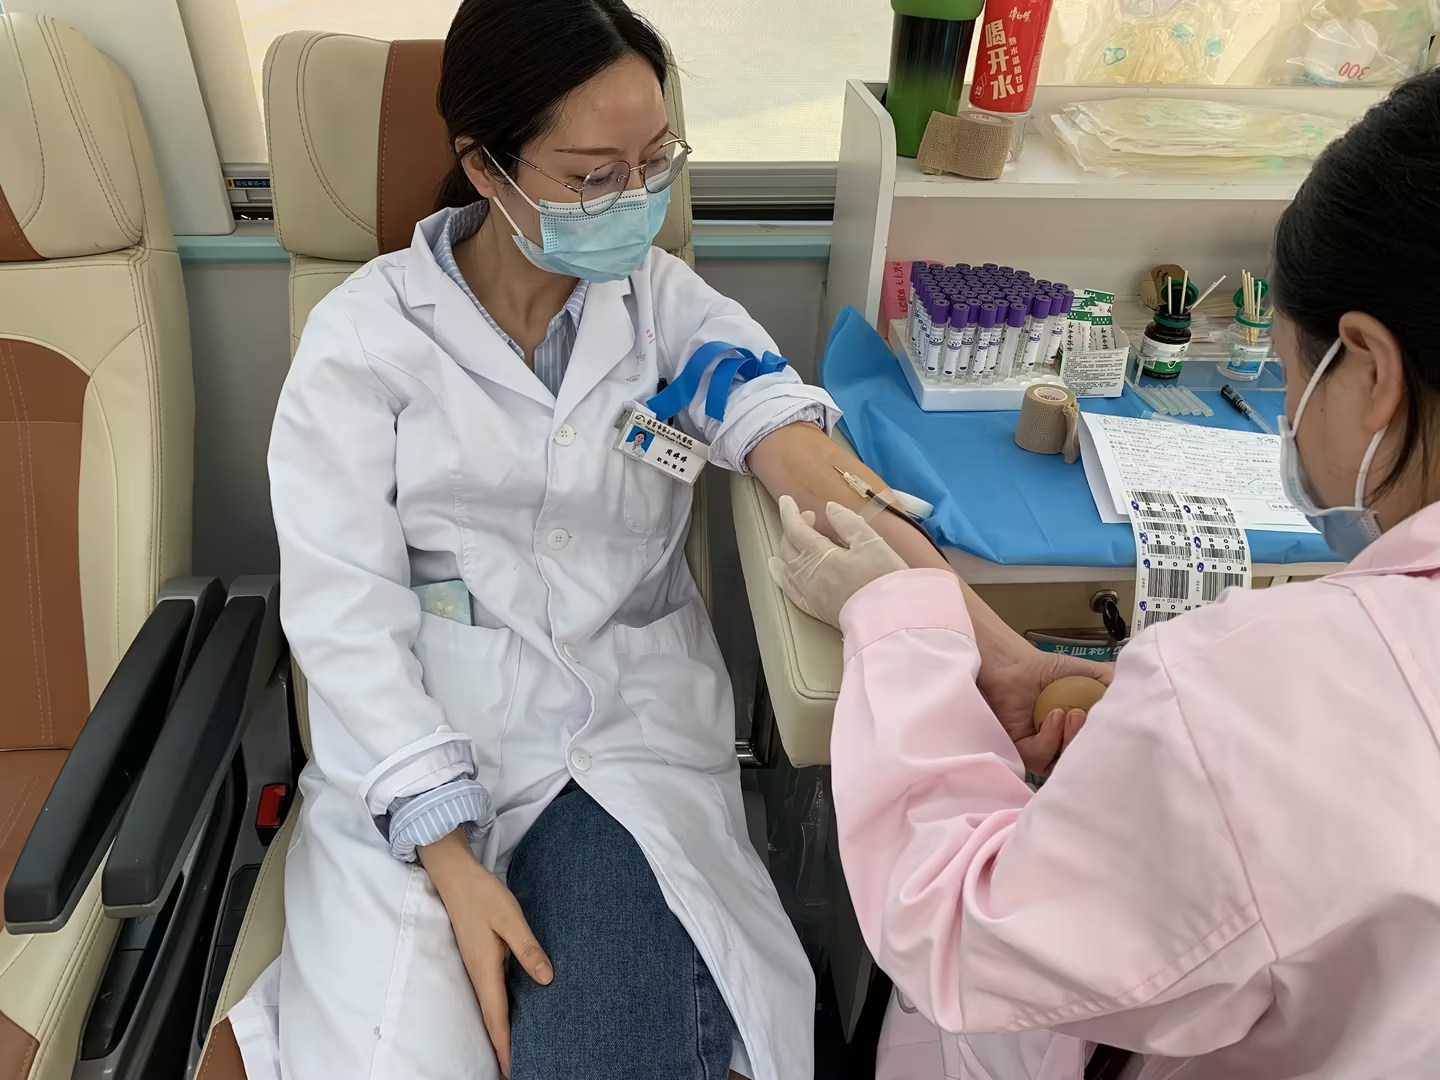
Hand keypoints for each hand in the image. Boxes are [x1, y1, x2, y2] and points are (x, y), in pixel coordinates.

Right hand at [419, 832, 552, 1075]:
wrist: (456, 877)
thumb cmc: (483, 895)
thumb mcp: (510, 918)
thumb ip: (527, 948)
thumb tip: (546, 979)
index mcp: (485, 969)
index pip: (497, 1017)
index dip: (505, 1045)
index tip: (512, 1069)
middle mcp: (479, 974)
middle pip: (492, 1019)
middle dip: (503, 1046)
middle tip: (517, 1068)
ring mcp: (477, 967)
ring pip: (491, 1007)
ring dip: (502, 1030)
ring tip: (518, 1050)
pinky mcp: (480, 959)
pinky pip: (492, 993)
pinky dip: (501, 1011)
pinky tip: (512, 1013)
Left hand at [768, 495, 907, 627]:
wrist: (890, 618)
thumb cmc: (883, 577)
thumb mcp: (871, 542)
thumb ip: (848, 522)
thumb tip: (829, 508)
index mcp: (820, 555)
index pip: (795, 529)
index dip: (788, 512)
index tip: (786, 500)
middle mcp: (808, 574)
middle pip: (789, 547)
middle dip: (794, 528)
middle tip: (810, 519)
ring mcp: (809, 593)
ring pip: (787, 566)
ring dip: (788, 548)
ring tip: (796, 539)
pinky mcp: (814, 609)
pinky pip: (790, 589)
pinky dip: (781, 575)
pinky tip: (778, 569)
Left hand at [977, 651, 1113, 776]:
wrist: (1018, 663)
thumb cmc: (1053, 671)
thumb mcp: (1096, 676)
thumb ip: (1118, 688)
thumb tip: (1142, 701)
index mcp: (1086, 735)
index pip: (1104, 753)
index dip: (1112, 745)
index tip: (1118, 724)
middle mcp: (1067, 748)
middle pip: (1086, 765)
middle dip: (1092, 745)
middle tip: (1089, 716)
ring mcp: (1046, 752)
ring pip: (1063, 766)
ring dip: (1071, 740)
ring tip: (1072, 713)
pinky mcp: (1023, 751)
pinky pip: (1040, 757)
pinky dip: (1050, 738)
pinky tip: (1054, 715)